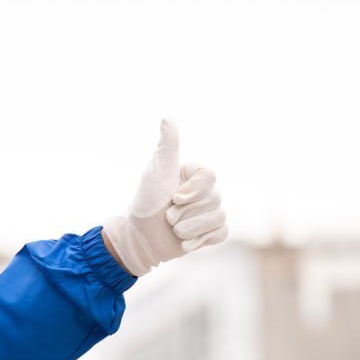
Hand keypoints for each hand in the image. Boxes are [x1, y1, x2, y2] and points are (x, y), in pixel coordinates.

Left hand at [103, 120, 227, 275]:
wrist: (139, 238)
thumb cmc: (146, 203)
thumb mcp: (156, 173)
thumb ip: (168, 147)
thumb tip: (167, 117)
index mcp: (195, 174)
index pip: (210, 177)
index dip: (192, 192)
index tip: (173, 197)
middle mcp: (206, 191)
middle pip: (214, 200)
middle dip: (185, 213)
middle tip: (167, 216)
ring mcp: (211, 211)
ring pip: (217, 218)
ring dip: (188, 229)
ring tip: (173, 229)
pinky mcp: (211, 233)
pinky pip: (220, 233)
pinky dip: (200, 240)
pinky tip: (184, 242)